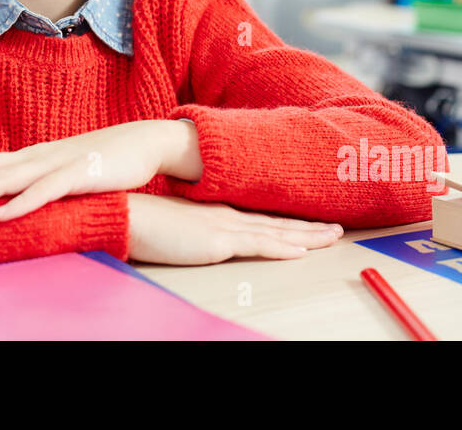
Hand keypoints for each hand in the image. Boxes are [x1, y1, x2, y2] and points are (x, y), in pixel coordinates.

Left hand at [0, 120, 181, 220]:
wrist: (146, 141)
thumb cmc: (102, 159)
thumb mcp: (63, 169)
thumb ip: (37, 180)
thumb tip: (10, 195)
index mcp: (31, 156)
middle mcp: (37, 157)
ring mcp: (57, 164)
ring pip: (8, 181)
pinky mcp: (80, 176)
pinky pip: (46, 193)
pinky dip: (22, 205)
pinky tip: (1, 217)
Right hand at [127, 193, 343, 264]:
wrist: (125, 212)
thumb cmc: (142, 220)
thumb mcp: (174, 223)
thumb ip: (191, 228)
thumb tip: (198, 236)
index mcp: (216, 210)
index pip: (261, 217)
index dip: (287, 220)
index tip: (309, 222)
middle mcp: (226, 215)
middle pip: (277, 221)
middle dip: (309, 226)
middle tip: (336, 228)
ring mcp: (224, 226)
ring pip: (276, 231)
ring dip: (307, 235)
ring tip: (332, 238)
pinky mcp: (218, 240)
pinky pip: (258, 245)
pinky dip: (282, 247)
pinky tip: (302, 251)